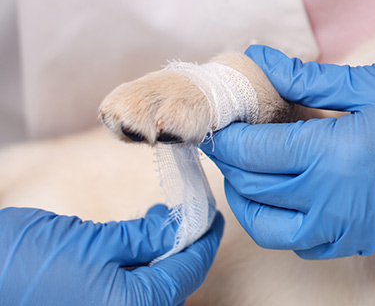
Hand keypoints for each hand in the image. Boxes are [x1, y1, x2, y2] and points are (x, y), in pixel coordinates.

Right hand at [0, 205, 223, 305]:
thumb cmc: (22, 264)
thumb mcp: (92, 242)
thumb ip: (143, 238)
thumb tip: (178, 229)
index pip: (189, 270)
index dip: (204, 239)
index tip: (213, 216)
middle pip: (174, 286)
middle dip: (183, 251)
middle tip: (186, 217)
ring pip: (152, 294)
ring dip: (160, 262)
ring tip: (157, 226)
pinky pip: (127, 299)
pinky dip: (136, 275)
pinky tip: (131, 250)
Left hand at [200, 45, 374, 258]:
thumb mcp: (373, 83)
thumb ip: (308, 80)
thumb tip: (260, 62)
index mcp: (335, 153)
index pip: (252, 152)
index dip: (228, 133)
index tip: (224, 113)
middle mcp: (335, 200)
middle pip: (253, 190)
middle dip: (234, 160)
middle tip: (238, 130)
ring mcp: (350, 227)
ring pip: (271, 227)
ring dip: (252, 198)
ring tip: (261, 163)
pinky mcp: (364, 238)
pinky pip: (305, 243)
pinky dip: (286, 220)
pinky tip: (297, 188)